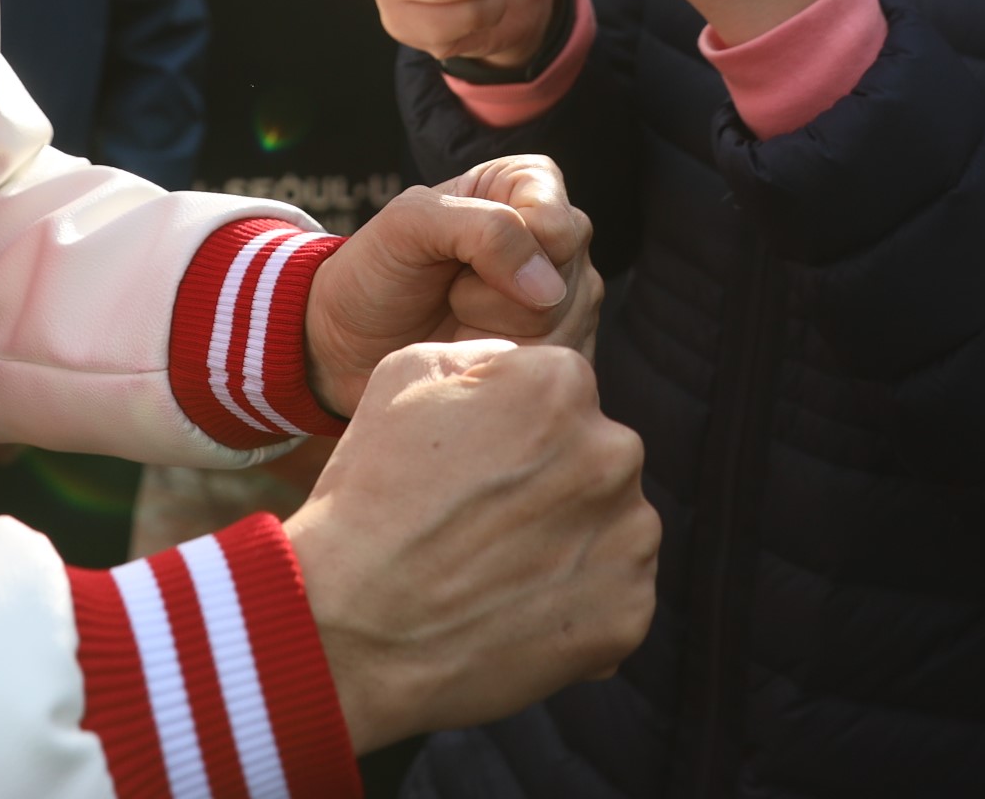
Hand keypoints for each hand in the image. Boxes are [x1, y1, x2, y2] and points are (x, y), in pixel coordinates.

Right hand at [287, 340, 657, 754]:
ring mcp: (630, 536)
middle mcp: (614, 451)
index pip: (563, 392)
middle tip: (486, 521)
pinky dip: (579, 602)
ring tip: (498, 569)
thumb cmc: (369, 498)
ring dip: (572, 539)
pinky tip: (517, 609)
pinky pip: (616, 592)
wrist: (353, 628)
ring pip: (613, 523)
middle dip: (554, 481)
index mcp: (561, 385)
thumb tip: (518, 364)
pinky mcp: (631, 610)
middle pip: (596, 455)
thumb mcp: (402, 380)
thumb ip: (481, 355)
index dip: (515, 429)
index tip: (478, 467)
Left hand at [303, 156, 599, 416]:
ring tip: (458, 325)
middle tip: (451, 296)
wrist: (349, 344)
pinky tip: (470, 355)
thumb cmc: (377, 272)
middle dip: (492, 301)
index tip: (457, 260)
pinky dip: (499, 371)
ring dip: (491, 338)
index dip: (505, 255)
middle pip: (561, 287)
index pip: (557, 228)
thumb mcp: (410, 224)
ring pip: (557, 335)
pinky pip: (549, 375)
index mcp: (530, 187)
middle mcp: (561, 243)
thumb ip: (484, 230)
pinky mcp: (557, 357)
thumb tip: (548, 288)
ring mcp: (567, 304)